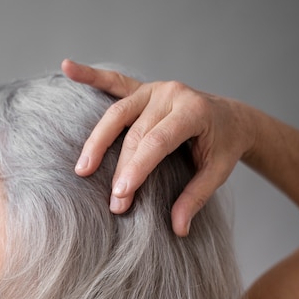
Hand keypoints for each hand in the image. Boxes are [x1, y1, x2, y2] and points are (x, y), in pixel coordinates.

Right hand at [62, 59, 252, 235]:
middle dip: (121, 170)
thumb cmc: (223, 145)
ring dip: (97, 141)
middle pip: (135, 134)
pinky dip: (90, 75)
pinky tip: (68, 68)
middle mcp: (171, 94)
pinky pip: (113, 81)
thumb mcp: (217, 172)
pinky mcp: (142, 88)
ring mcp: (154, 88)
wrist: (230, 117)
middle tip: (113, 204)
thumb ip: (196, 198)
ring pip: (118, 113)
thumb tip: (178, 230)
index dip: (137, 168)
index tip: (120, 195)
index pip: (158, 142)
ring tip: (82, 168)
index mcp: (193, 111)